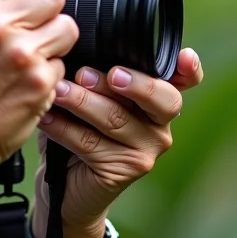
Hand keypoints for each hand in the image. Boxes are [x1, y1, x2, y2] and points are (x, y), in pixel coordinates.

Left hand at [31, 49, 203, 237]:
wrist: (67, 188)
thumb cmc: (78, 131)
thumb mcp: (90, 98)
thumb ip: (96, 75)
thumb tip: (76, 50)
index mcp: (156, 98)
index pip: (185, 81)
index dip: (189, 69)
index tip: (185, 57)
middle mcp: (160, 124)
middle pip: (161, 98)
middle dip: (131, 82)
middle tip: (91, 73)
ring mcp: (147, 150)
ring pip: (117, 119)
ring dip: (82, 101)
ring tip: (57, 90)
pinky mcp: (125, 170)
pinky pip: (91, 143)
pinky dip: (64, 128)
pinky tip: (47, 118)